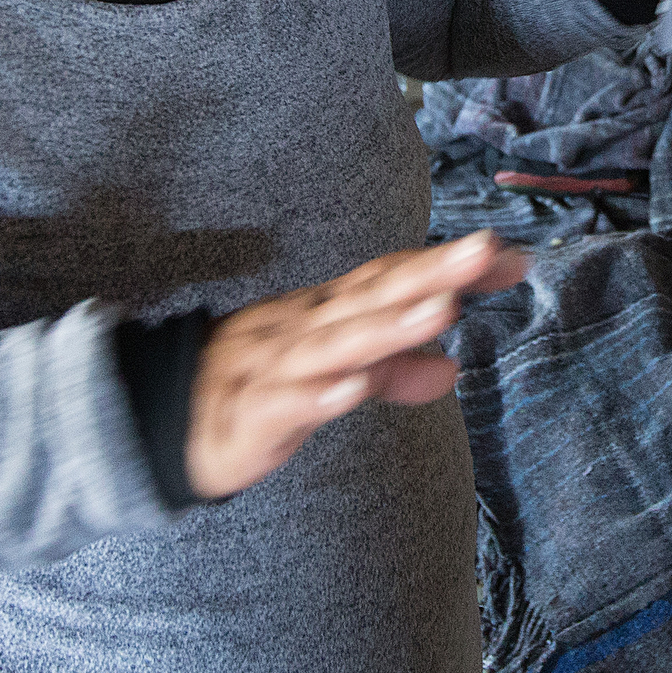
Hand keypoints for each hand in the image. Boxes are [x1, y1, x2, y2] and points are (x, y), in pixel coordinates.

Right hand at [185, 233, 525, 499]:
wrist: (158, 423)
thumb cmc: (254, 389)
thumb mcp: (331, 376)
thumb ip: (391, 368)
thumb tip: (451, 369)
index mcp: (325, 314)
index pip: (394, 280)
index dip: (449, 268)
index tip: (512, 256)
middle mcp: (303, 328)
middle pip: (372, 295)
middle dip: (430, 272)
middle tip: (485, 249)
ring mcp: (274, 367)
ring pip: (336, 343)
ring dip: (390, 325)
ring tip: (443, 309)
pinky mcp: (248, 416)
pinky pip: (285, 403)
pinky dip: (320, 395)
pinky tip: (355, 387)